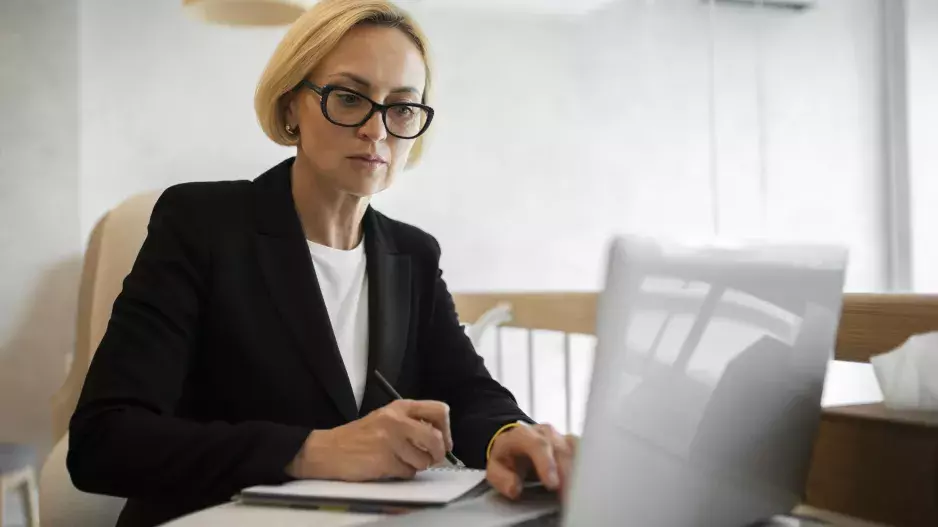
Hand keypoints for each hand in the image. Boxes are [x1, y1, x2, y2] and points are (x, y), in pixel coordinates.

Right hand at [287, 400, 452, 480]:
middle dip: (438, 453)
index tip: (443, 441)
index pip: (439, 410)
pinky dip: (403, 474)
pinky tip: (389, 467)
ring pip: (424, 460)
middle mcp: (397, 420)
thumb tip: (440, 439)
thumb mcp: (386, 418)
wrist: (329, 450)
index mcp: (400, 407)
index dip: (446, 429)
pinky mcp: (384, 460)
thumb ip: (411, 423)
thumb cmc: (359, 436)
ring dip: (417, 465)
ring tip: (401, 461)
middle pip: (436, 438)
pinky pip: (408, 472)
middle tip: (432, 458)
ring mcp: (390, 440)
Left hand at [486, 422, 577, 499]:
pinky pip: (584, 453)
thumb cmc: (508, 456)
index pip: (539, 445)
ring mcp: (561, 437)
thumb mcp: (495, 468)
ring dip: (579, 472)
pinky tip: (586, 482)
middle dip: (567, 475)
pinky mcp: (572, 444)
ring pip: (576, 451)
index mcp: (524, 435)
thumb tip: (515, 488)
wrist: (516, 442)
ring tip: (578, 492)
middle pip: (562, 451)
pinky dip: (586, 467)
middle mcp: (546, 433)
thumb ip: (502, 479)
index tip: (553, 484)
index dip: (547, 464)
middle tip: (569, 497)